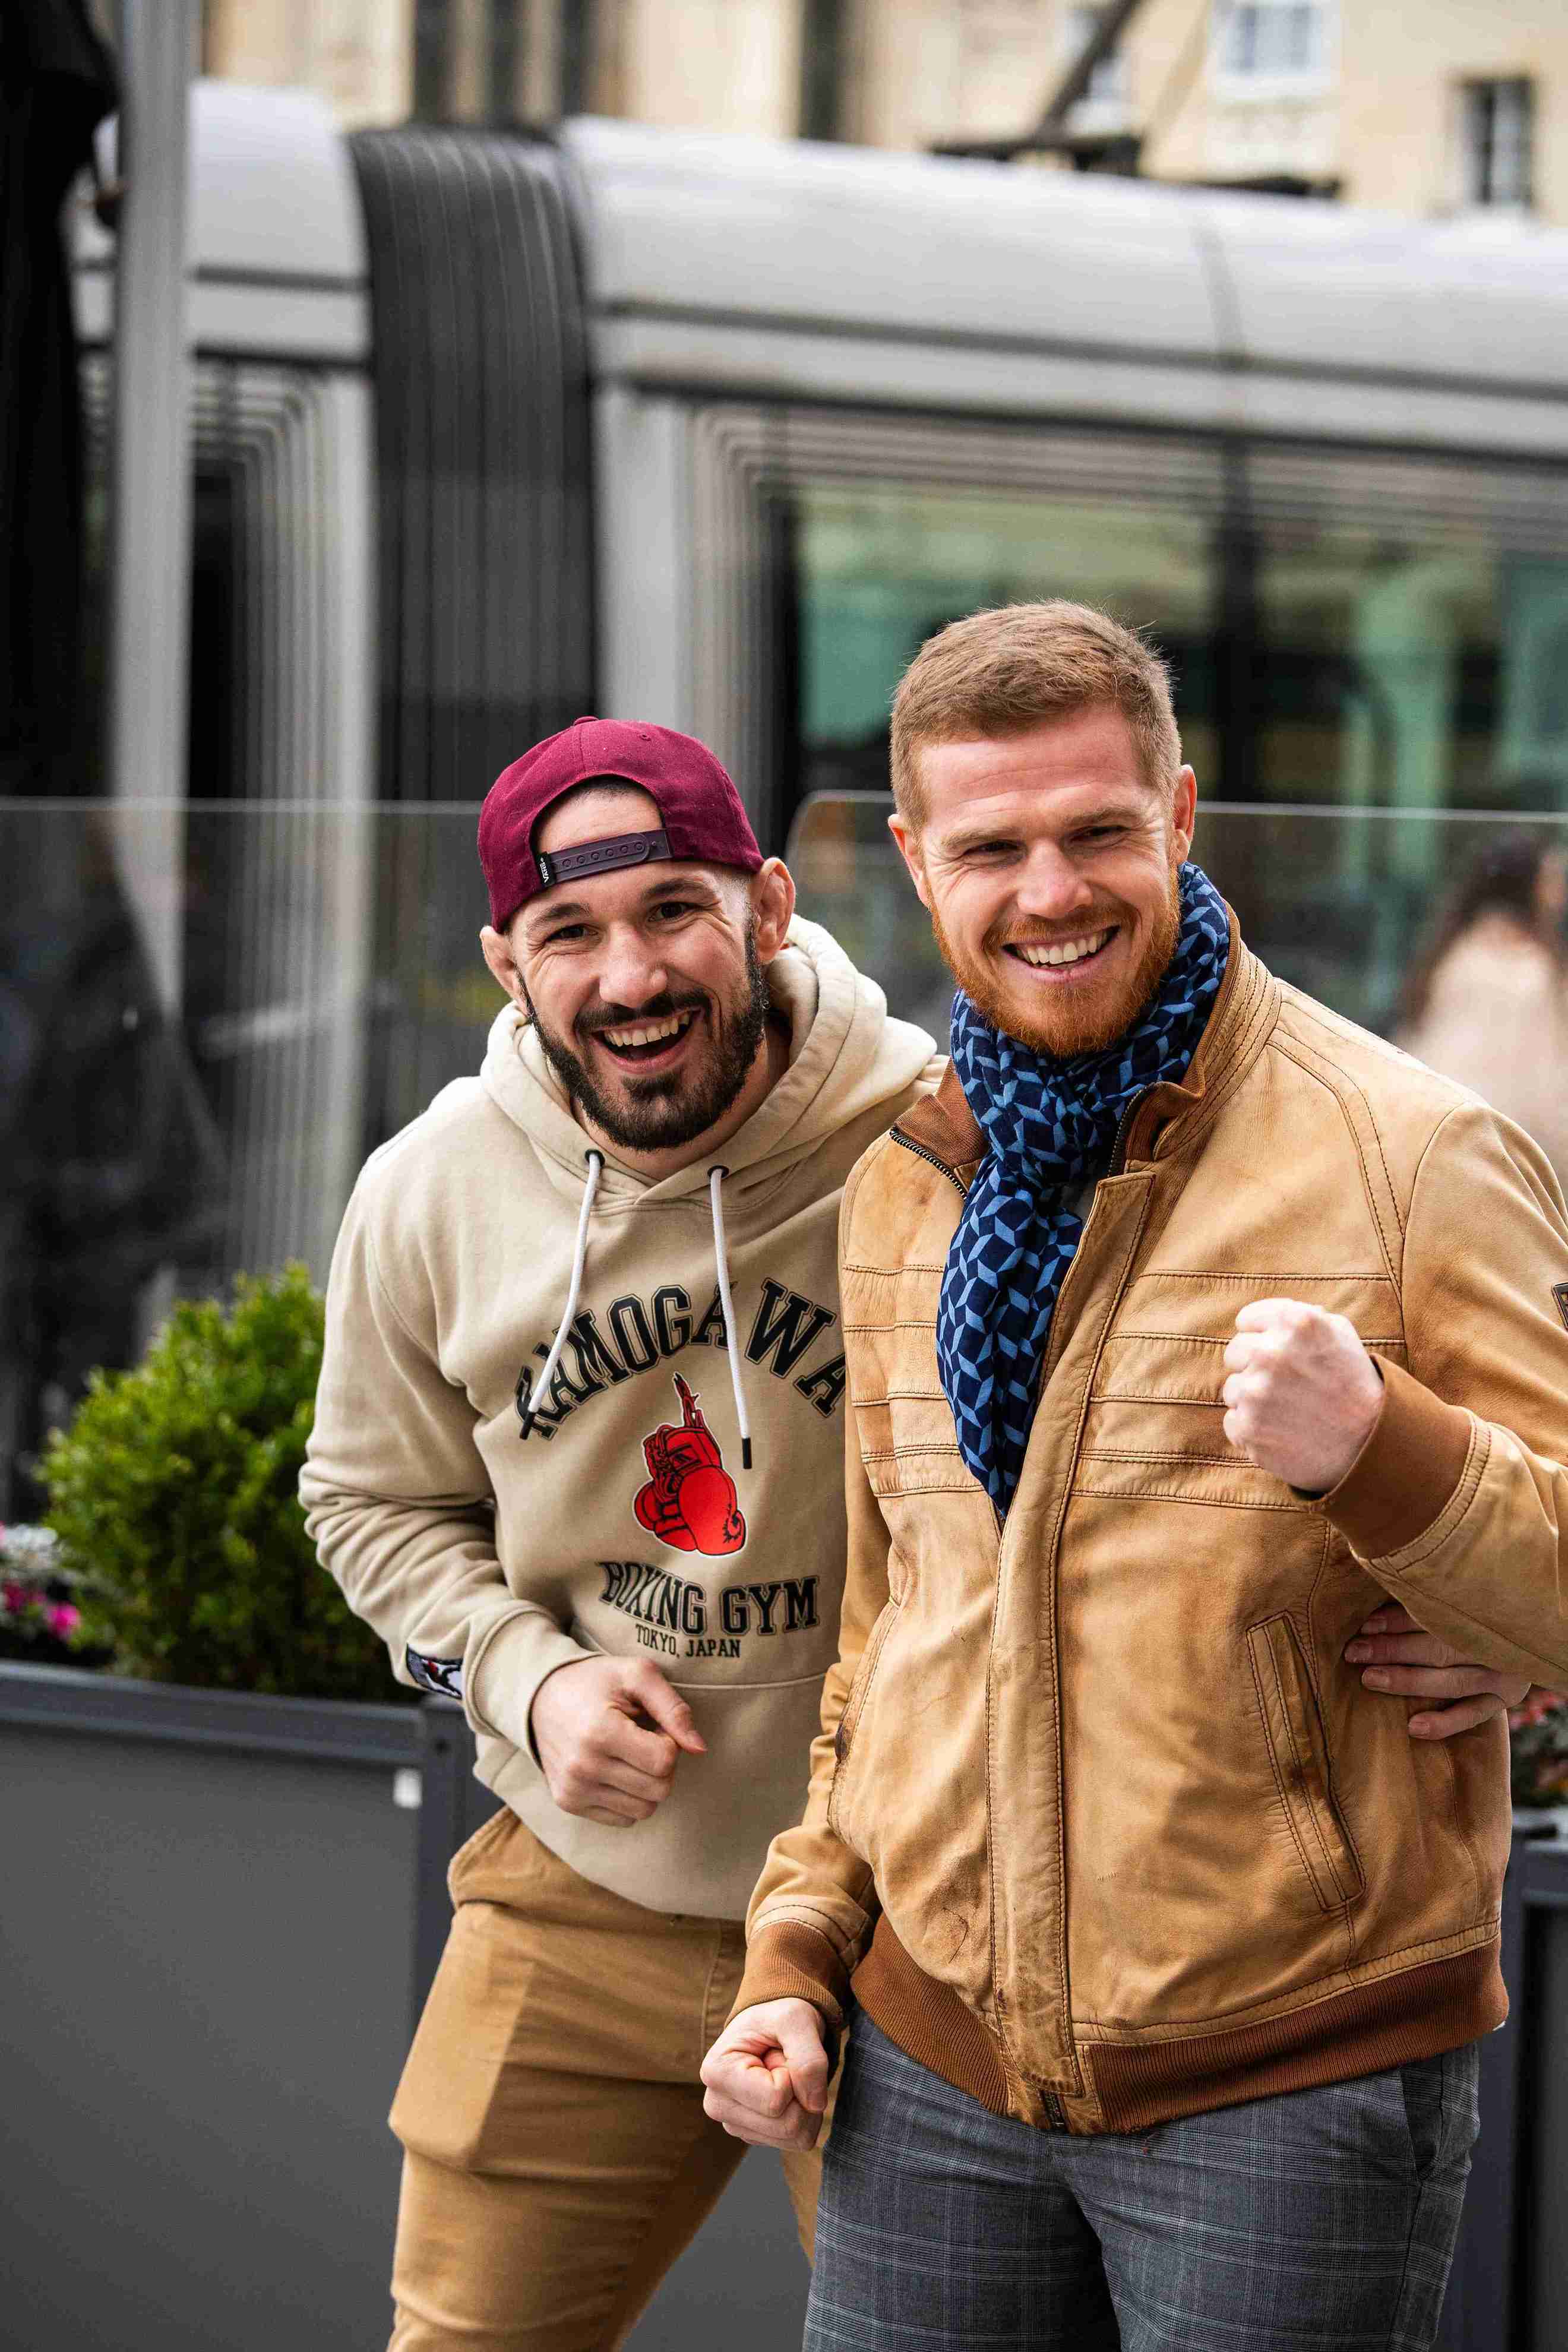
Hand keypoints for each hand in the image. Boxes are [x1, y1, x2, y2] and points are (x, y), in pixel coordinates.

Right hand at [529, 1655, 704, 1825]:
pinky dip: (629, 1797)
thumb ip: (674, 1708)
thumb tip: (700, 1748)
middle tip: (644, 1740)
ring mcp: (573, 1789)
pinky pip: (623, 1819)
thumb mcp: (638, 1675)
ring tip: (629, 1754)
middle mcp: (582, 1767)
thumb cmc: (597, 1682)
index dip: (669, 1742)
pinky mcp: (568, 1802)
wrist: (542, 1695)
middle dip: (662, 1766)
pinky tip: (615, 1769)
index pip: (665, 1761)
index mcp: (600, 1732)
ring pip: (644, 1810)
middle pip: (659, 1790)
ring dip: (647, 1784)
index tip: (652, 1725)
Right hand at [700, 1999, 829, 2149]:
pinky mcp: (754, 2135)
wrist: (772, 2025)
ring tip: (785, 2075)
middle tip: (785, 2064)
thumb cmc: (778, 2017)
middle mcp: (718, 2105)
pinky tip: (787, 2091)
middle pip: (787, 2126)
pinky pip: (797, 2141)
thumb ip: (809, 2058)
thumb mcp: (795, 2019)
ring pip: (795, 2138)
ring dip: (804, 2104)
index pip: (775, 2100)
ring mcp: (735, 2124)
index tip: (778, 2052)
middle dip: (801, 2092)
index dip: (792, 2075)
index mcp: (717, 2073)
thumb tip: (815, 2105)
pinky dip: (804, 2115)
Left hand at [1222, 1299, 1383, 1490]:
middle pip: (1235, 1352)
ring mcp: (1257, 1392)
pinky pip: (1233, 1421)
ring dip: (1254, 1400)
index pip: (1246, 1320)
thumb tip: (1264, 1319)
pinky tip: (1281, 1431)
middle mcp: (1271, 1353)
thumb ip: (1301, 1315)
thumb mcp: (1339, 1333)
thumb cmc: (1354, 1384)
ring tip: (1289, 1410)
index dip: (1262, 1336)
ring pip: (1233, 1389)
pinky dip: (1253, 1429)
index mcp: (1294, 1322)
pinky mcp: (1248, 1427)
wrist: (1371, 1443)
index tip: (1280, 1352)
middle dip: (1254, 1366)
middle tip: (1286, 1384)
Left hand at [1345, 1602, 1529, 1737]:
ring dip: (1407, 1680)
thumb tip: (1376, 1601)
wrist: (1525, 1625)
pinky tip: (1413, 1727)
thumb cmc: (1472, 1615)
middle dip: (1392, 1649)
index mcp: (1483, 1609)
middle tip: (1354, 1652)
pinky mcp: (1504, 1700)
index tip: (1365, 1625)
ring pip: (1450, 1680)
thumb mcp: (1458, 1602)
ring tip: (1370, 1679)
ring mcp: (1502, 1674)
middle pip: (1438, 1647)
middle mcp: (1495, 1643)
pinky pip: (1471, 1715)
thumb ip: (1427, 1601)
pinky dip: (1444, 1722)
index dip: (1397, 1620)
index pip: (1434, 1615)